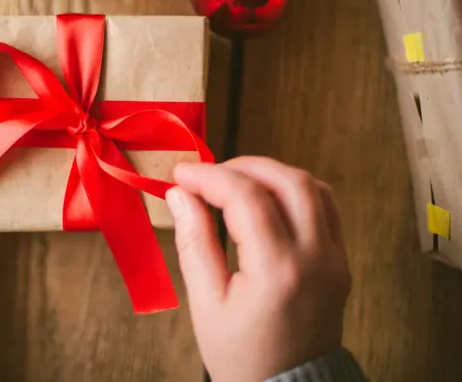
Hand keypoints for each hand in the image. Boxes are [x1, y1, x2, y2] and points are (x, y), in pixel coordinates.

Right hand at [166, 157, 350, 381]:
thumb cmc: (240, 354)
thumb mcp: (206, 303)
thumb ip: (194, 242)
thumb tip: (180, 195)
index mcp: (277, 270)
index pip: (246, 197)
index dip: (210, 176)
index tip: (181, 173)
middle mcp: (315, 257)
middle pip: (288, 180)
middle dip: (243, 165)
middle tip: (209, 174)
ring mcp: (334, 258)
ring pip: (313, 187)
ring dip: (272, 173)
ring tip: (236, 181)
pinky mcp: (340, 261)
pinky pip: (326, 207)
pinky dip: (295, 190)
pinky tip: (268, 197)